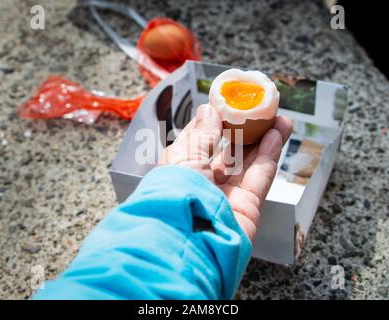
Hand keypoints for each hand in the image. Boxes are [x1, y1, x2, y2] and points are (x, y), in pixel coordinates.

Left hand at [158, 104, 292, 241]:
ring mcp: (226, 197)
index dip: (213, 123)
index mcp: (180, 169)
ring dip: (264, 140)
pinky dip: (269, 156)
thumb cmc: (175, 193)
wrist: (185, 242)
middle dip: (245, 131)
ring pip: (248, 164)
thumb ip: (202, 134)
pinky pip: (259, 178)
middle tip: (260, 112)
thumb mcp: (186, 156)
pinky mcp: (246, 209)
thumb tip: (209, 110)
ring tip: (279, 118)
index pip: (198, 141)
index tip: (227, 106)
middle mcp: (203, 183)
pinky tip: (277, 135)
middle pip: (228, 153)